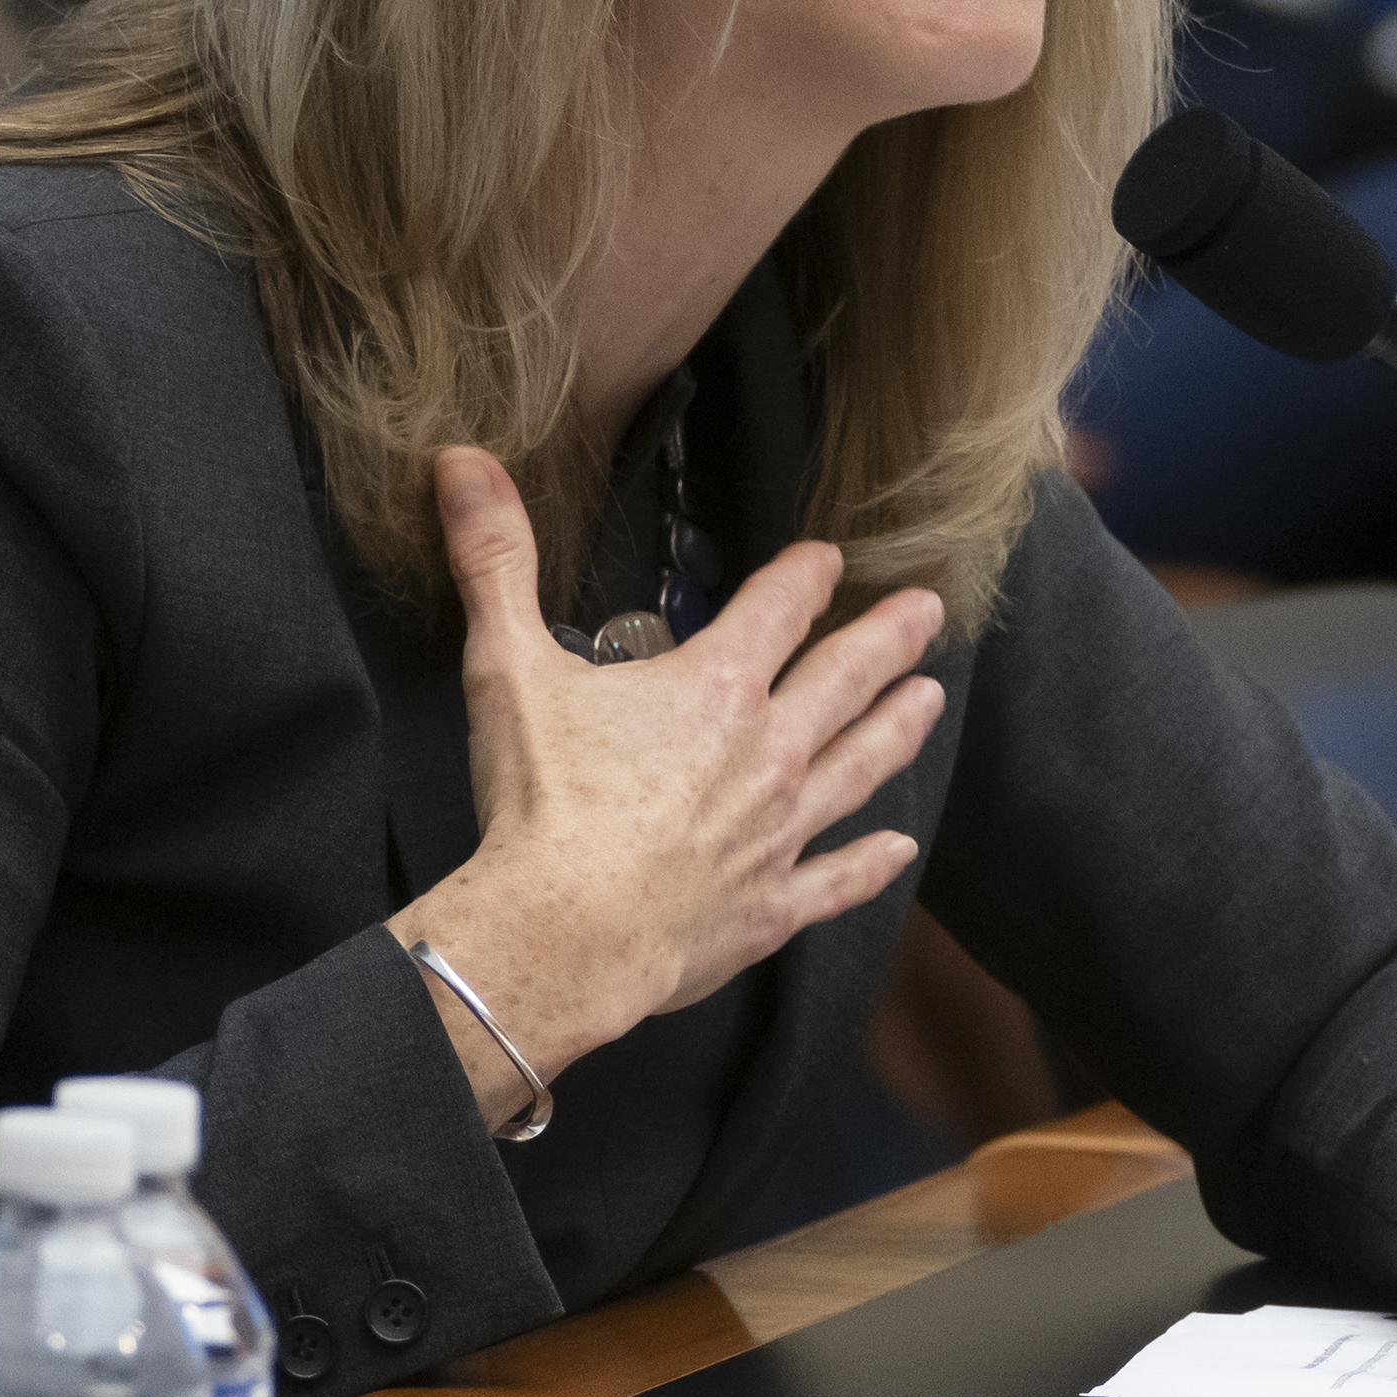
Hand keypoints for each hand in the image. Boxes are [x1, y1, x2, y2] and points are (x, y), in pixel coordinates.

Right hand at [387, 447, 939, 1127]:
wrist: (563, 932)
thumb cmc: (541, 801)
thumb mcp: (507, 665)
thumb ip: (495, 561)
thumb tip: (464, 463)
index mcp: (715, 686)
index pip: (777, 609)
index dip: (806, 576)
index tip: (829, 558)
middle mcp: (768, 751)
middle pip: (844, 678)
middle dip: (888, 639)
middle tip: (930, 612)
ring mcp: (777, 832)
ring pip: (859, 767)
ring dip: (897, 729)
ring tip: (932, 699)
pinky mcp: (770, 907)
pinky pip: (834, 881)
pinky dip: (869, 866)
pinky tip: (898, 851)